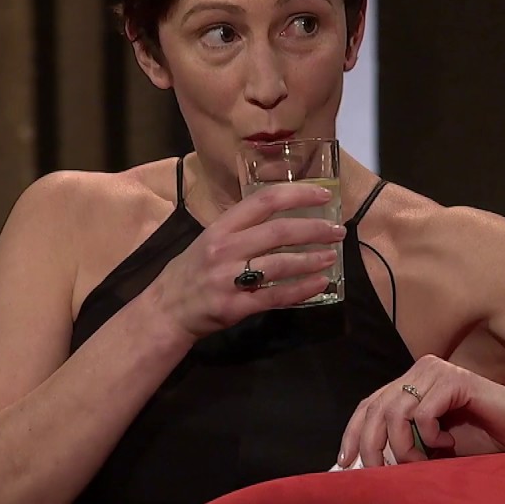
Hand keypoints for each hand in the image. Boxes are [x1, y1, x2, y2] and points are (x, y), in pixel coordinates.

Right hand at [145, 182, 346, 340]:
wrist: (167, 309)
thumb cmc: (192, 270)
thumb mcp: (210, 239)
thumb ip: (242, 227)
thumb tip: (283, 214)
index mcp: (221, 227)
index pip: (264, 201)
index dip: (298, 194)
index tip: (324, 194)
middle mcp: (225, 248)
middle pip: (279, 231)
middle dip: (314, 229)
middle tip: (338, 230)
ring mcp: (229, 278)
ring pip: (280, 263)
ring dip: (312, 258)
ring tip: (331, 255)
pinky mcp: (235, 306)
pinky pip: (275, 295)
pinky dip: (301, 289)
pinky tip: (320, 283)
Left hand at [337, 355, 504, 468]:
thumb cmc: (482, 438)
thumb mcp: (432, 443)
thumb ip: (404, 440)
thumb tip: (366, 460)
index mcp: (411, 383)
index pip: (368, 404)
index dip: (353, 433)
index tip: (345, 461)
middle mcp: (420, 371)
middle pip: (376, 409)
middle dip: (373, 447)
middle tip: (382, 472)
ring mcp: (436, 372)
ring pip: (395, 413)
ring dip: (404, 446)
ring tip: (423, 460)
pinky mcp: (454, 380)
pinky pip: (422, 413)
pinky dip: (429, 437)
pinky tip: (447, 443)